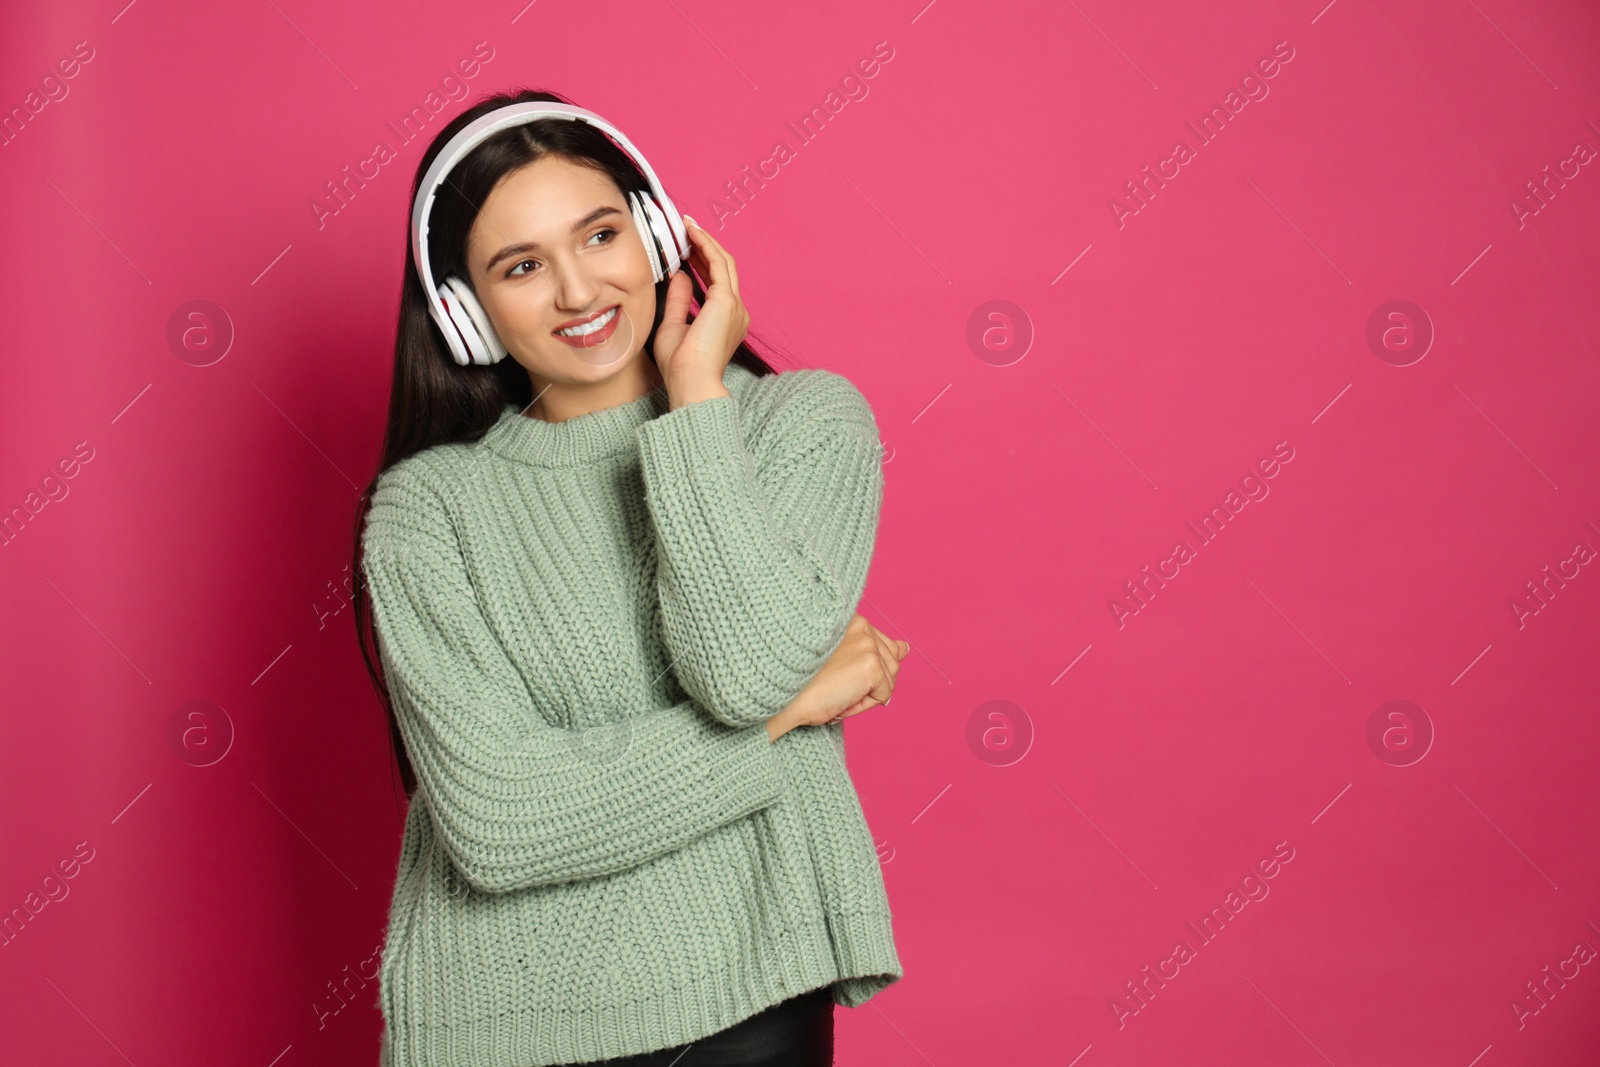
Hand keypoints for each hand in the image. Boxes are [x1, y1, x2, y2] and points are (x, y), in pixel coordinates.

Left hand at [652, 215, 747, 404]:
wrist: (691, 382)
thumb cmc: (681, 365)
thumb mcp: (674, 326)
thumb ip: (679, 300)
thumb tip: (680, 275)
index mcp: (727, 319)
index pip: (717, 280)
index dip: (702, 259)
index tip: (686, 245)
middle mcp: (736, 310)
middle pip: (723, 268)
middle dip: (705, 245)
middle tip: (686, 227)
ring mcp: (734, 305)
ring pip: (723, 262)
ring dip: (705, 241)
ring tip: (688, 225)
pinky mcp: (726, 301)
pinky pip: (718, 264)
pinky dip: (705, 246)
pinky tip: (692, 233)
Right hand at [767, 615, 908, 740]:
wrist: (782, 696)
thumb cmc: (801, 681)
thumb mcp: (840, 659)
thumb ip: (874, 650)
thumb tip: (906, 648)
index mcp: (850, 619)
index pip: (884, 644)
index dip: (868, 668)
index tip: (841, 673)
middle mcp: (861, 625)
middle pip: (891, 663)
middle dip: (869, 681)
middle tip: (834, 684)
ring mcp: (868, 644)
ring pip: (890, 680)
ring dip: (866, 694)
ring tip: (836, 691)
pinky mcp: (871, 665)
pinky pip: (884, 696)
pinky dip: (863, 705)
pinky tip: (840, 698)